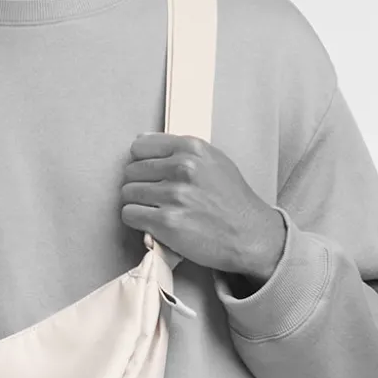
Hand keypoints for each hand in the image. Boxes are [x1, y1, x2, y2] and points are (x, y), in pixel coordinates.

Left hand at [121, 133, 285, 284]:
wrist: (249, 234)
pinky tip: (151, 224)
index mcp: (192, 148)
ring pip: (128, 193)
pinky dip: (136, 221)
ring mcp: (174, 195)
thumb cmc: (232, 201)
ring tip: (152, 212)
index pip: (141, 147)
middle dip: (137, 185)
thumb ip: (183, 152)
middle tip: (151, 199)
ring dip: (136, 205)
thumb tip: (143, 143)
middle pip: (131, 171)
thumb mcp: (214, 161)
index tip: (148, 176)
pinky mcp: (167, 222)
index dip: (141, 163)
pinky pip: (130, 215)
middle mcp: (182, 167)